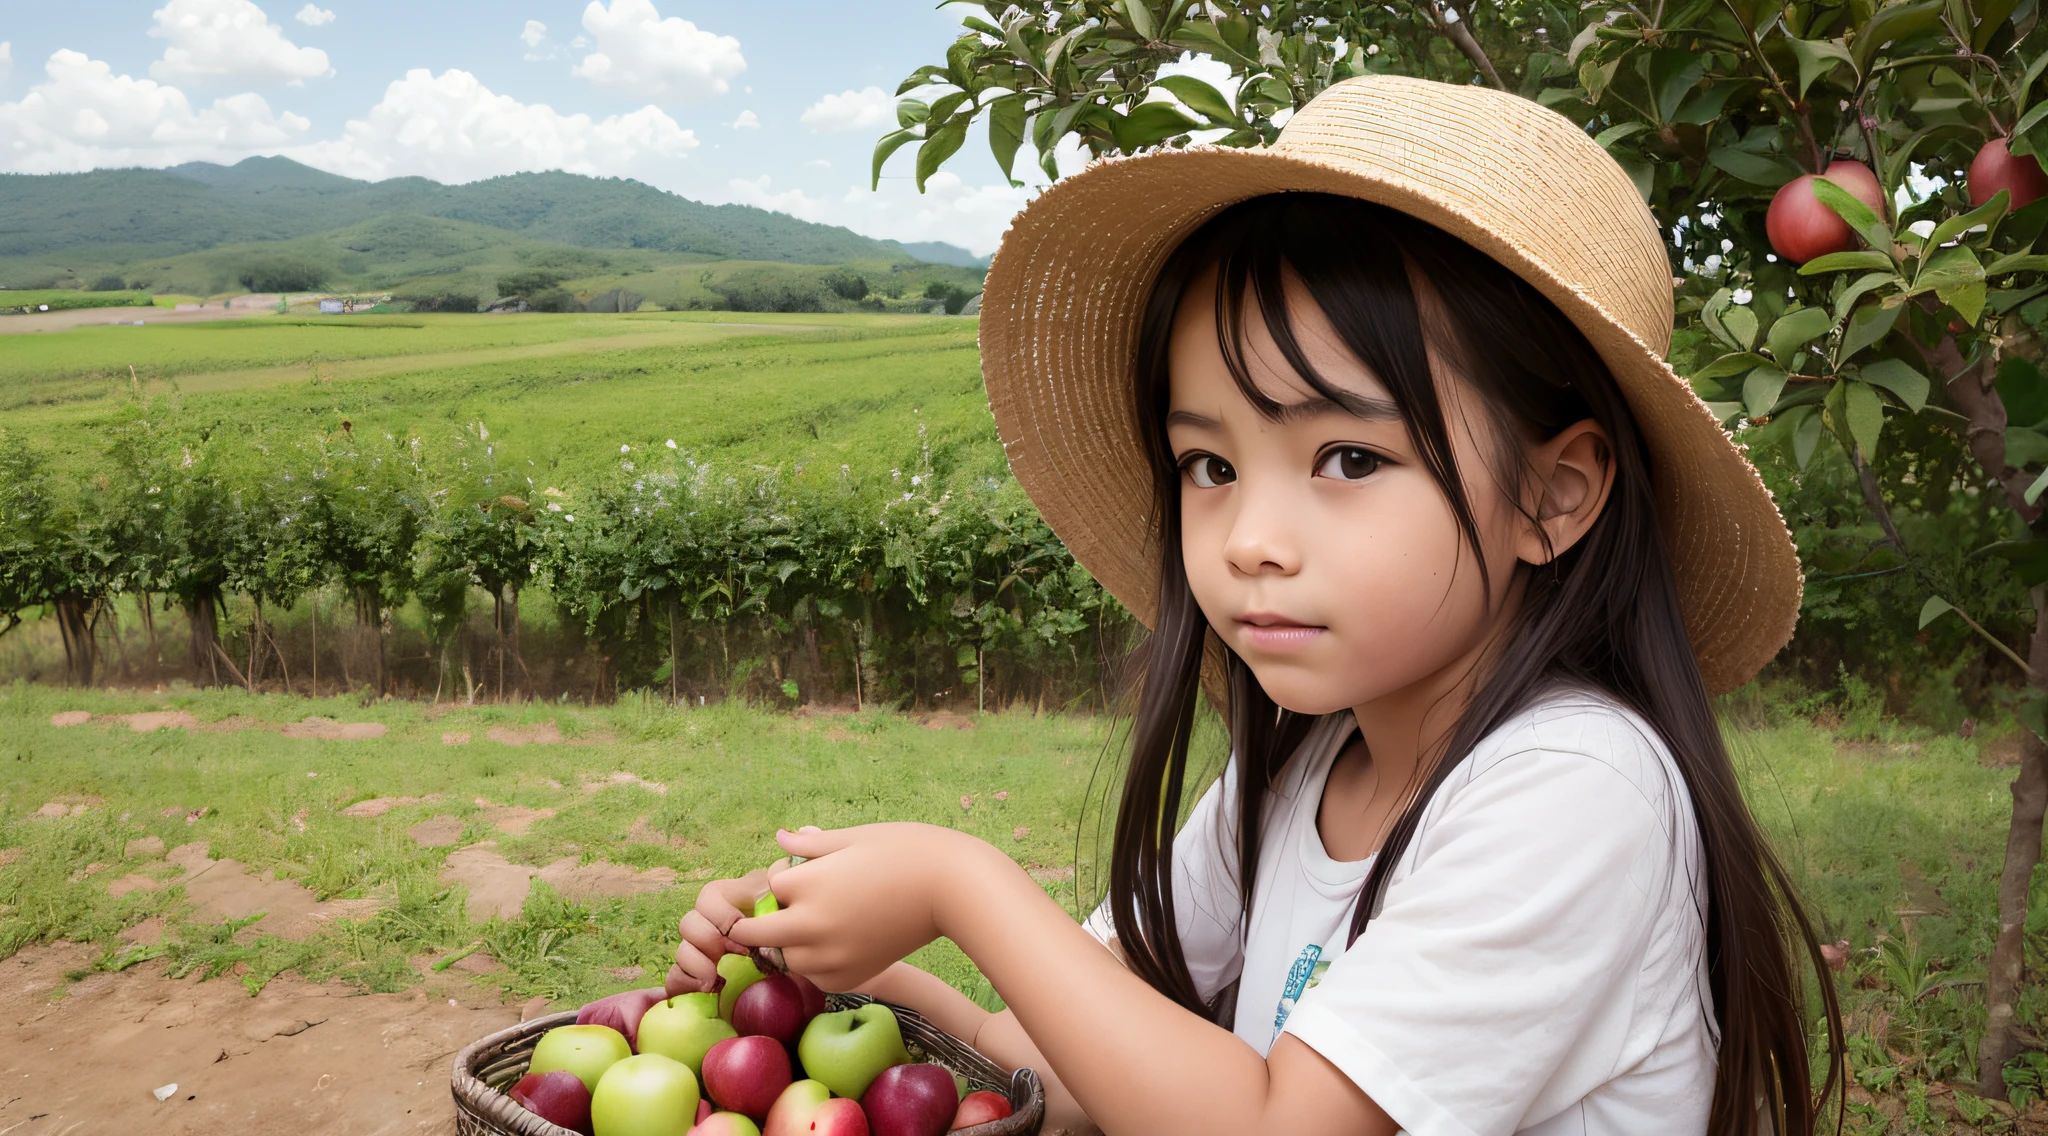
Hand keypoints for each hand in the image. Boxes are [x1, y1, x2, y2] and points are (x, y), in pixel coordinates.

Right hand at [664, 856, 795, 997]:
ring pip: (682, 950)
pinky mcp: (700, 974)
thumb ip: (776, 899)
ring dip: (695, 965)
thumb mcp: (789, 907)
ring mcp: (705, 949)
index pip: (709, 896)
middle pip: (688, 923)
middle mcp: (713, 922)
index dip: (720, 915)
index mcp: (734, 899)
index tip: (740, 931)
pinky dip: (684, 985)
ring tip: (715, 980)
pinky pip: (676, 978)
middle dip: (707, 940)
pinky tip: (710, 989)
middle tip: (732, 955)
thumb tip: (764, 898)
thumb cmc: (798, 927)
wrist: (806, 955)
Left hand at [725, 822, 987, 991]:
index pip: (771, 885)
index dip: (785, 875)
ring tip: (819, 923)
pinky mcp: (852, 976)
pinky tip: (836, 944)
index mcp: (810, 883)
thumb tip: (782, 838)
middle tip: (785, 908)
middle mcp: (813, 924)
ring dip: (790, 944)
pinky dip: (816, 964)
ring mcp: (831, 956)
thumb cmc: (908, 851)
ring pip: (786, 959)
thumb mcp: (855, 836)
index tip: (804, 870)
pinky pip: (815, 977)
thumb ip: (813, 844)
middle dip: (765, 920)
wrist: (952, 889)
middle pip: (758, 934)